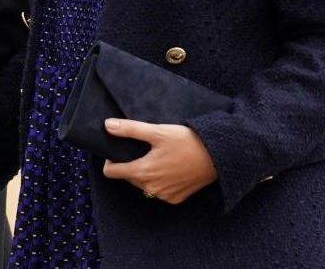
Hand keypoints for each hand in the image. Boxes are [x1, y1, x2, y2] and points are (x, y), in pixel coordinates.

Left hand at [102, 118, 217, 203]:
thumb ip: (130, 129)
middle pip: (128, 177)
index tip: (119, 150)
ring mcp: (164, 195)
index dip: (110, 160)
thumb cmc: (186, 142)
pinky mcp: (176, 199)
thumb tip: (107, 125)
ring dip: (145, 173)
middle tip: (144, 149)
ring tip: (158, 156)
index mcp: (142, 172)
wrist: (217, 157)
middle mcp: (151, 188)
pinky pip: (158, 191)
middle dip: (131, 163)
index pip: (111, 173)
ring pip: (143, 185)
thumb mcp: (157, 132)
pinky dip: (159, 181)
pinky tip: (170, 167)